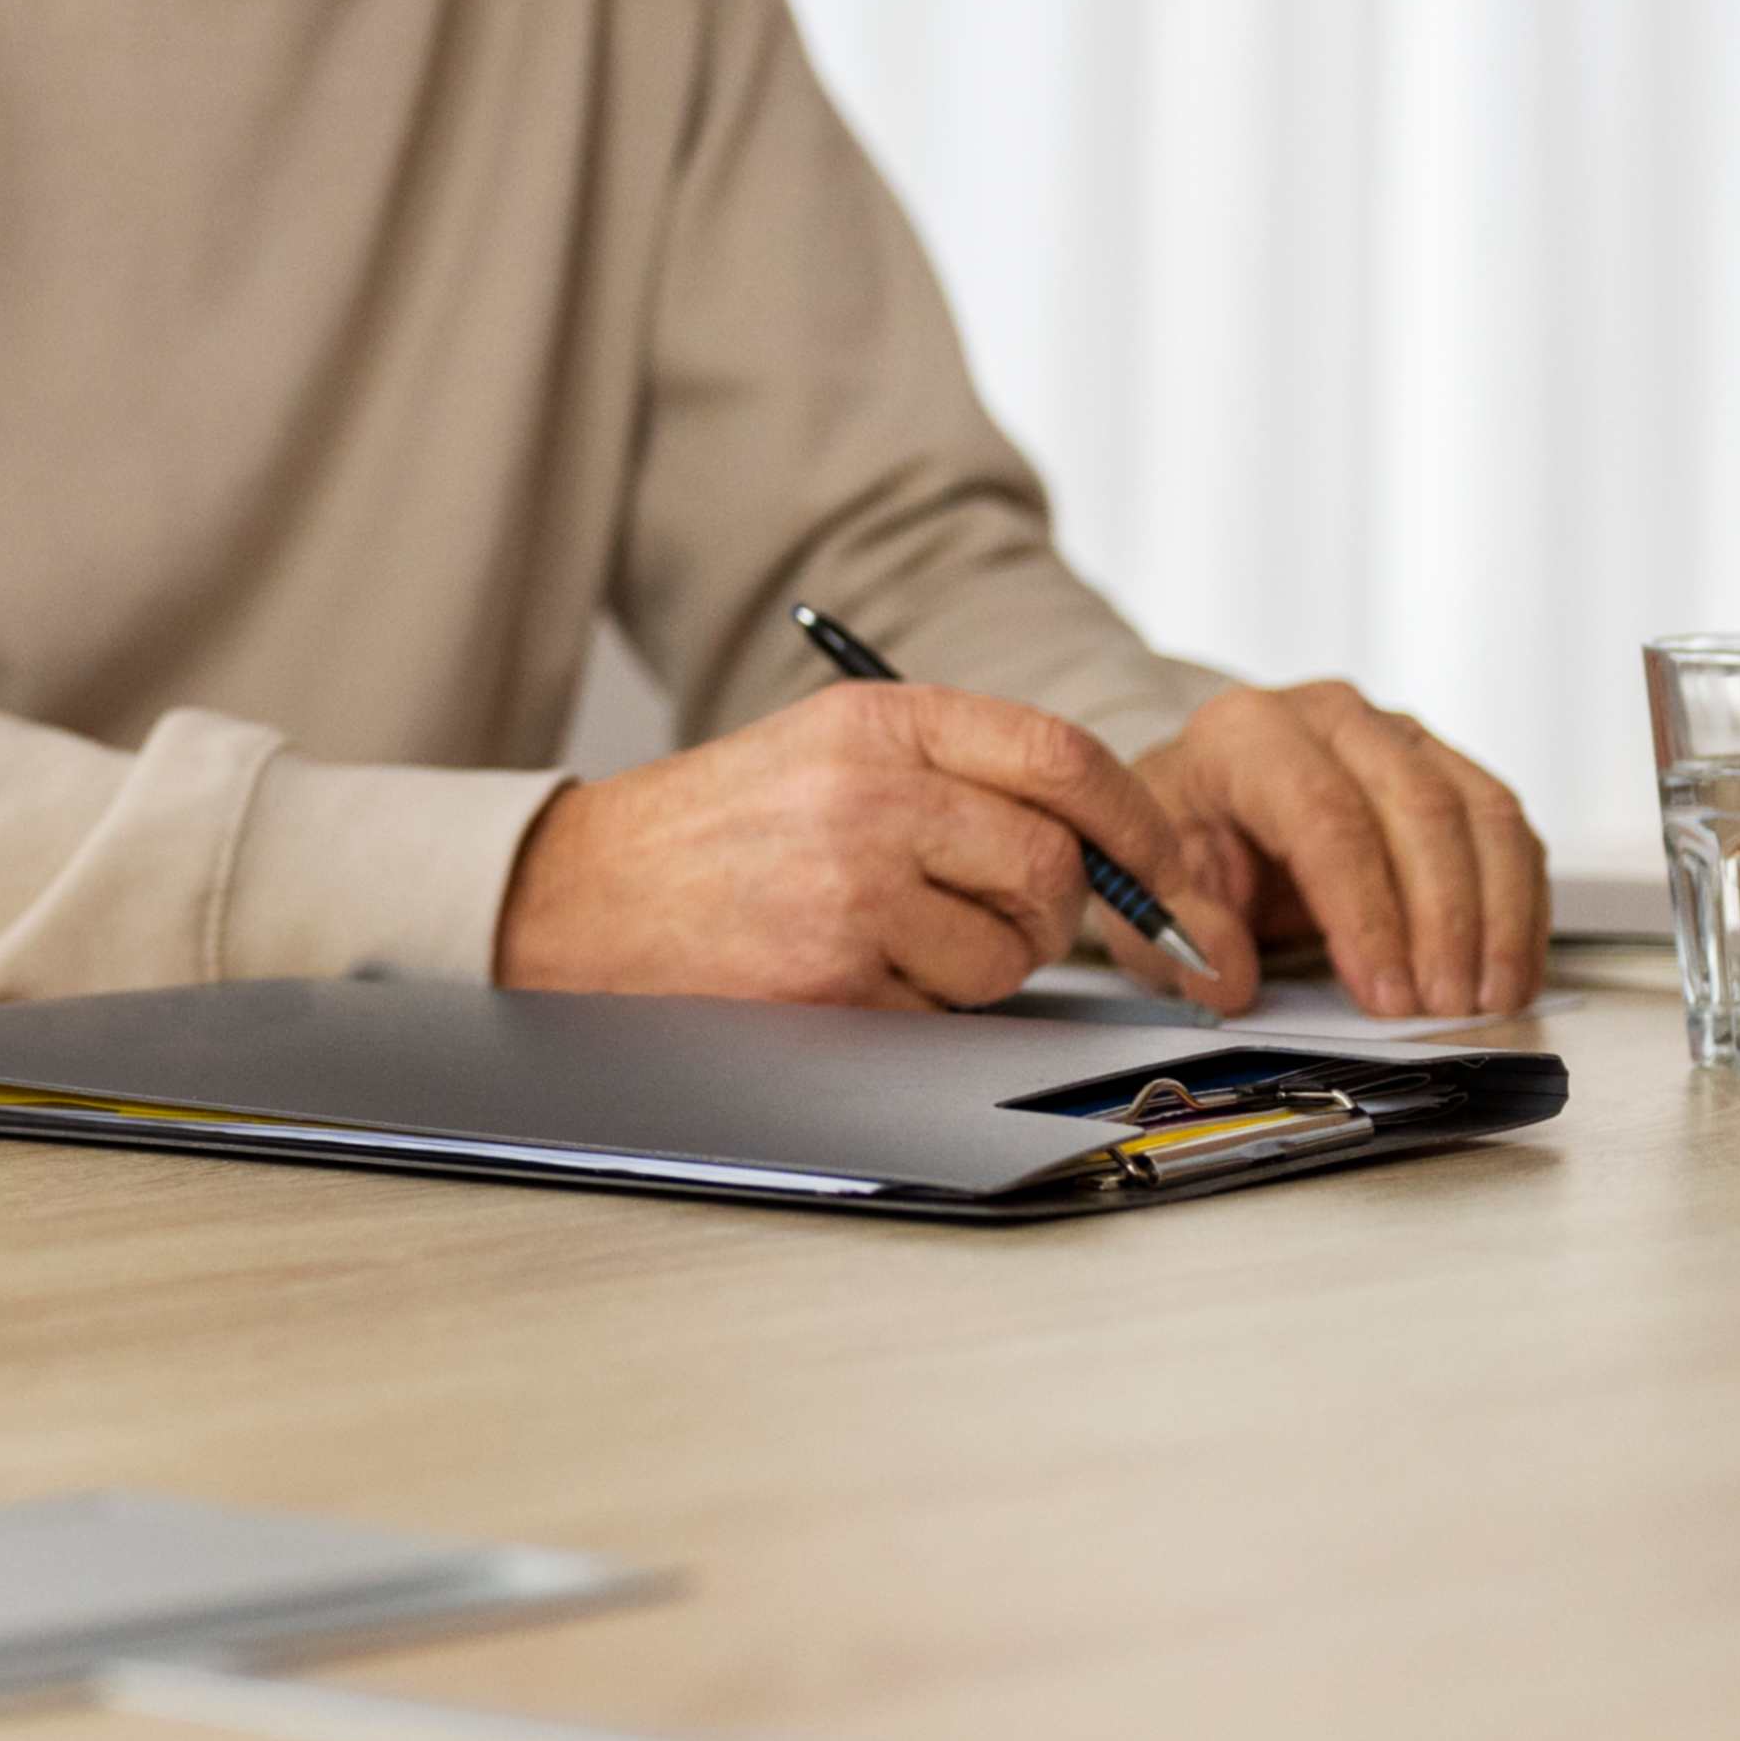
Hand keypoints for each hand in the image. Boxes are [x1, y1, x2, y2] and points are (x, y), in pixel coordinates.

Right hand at [495, 678, 1260, 1011]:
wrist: (578, 894)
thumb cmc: (714, 829)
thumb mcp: (827, 750)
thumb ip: (956, 771)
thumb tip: (1110, 842)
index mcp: (876, 723)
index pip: (1061, 755)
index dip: (1133, 816)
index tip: (1161, 861)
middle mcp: (868, 797)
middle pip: (1052, 865)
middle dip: (1052, 910)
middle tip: (1001, 917)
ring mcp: (849, 892)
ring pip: (1007, 956)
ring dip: (975, 969)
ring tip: (888, 941)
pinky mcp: (830, 981)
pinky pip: (942, 1017)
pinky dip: (914, 1012)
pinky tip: (844, 974)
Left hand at [1130, 683, 1545, 1016]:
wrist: (1206, 804)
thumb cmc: (1179, 839)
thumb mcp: (1144, 885)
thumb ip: (1181, 929)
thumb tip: (1228, 976)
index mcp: (1245, 732)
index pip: (1324, 814)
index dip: (1365, 912)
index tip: (1385, 992)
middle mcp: (1331, 717)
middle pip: (1417, 809)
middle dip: (1441, 921)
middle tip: (1444, 1006)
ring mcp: (1400, 738)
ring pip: (1480, 815)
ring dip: (1494, 918)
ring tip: (1484, 999)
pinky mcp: (1450, 771)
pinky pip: (1509, 835)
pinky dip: (1518, 908)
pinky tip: (1508, 970)